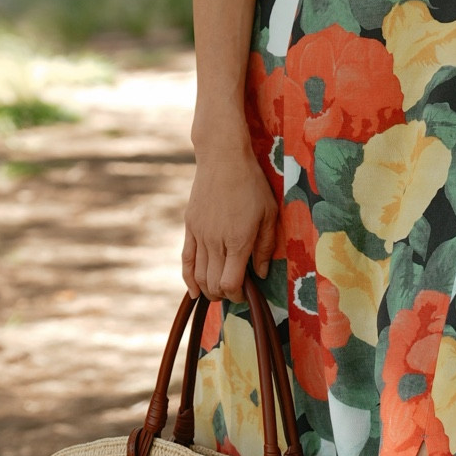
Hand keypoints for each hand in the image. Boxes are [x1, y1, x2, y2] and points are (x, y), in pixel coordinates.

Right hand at [182, 139, 278, 302]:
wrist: (223, 159)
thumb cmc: (252, 185)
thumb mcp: (269, 214)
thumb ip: (265, 247)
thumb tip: (260, 274)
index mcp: (238, 241)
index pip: (231, 283)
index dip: (238, 296)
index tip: (246, 294)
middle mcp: (215, 242)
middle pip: (214, 284)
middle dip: (224, 295)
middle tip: (235, 293)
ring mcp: (200, 235)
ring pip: (199, 276)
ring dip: (208, 290)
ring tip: (219, 292)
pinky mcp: (190, 227)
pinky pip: (187, 260)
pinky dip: (189, 279)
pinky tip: (195, 292)